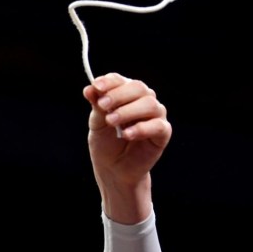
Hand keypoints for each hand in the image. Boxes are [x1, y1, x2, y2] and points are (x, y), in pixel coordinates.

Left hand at [83, 73, 171, 221]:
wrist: (113, 170)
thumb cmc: (106, 145)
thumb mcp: (97, 124)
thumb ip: (97, 106)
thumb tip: (90, 88)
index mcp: (126, 95)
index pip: (121, 81)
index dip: (110, 82)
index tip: (96, 87)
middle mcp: (143, 101)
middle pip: (138, 88)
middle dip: (118, 95)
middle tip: (102, 106)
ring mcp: (155, 116)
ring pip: (149, 104)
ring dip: (128, 111)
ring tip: (111, 121)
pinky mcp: (162, 133)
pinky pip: (158, 126)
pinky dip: (142, 128)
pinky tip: (127, 134)